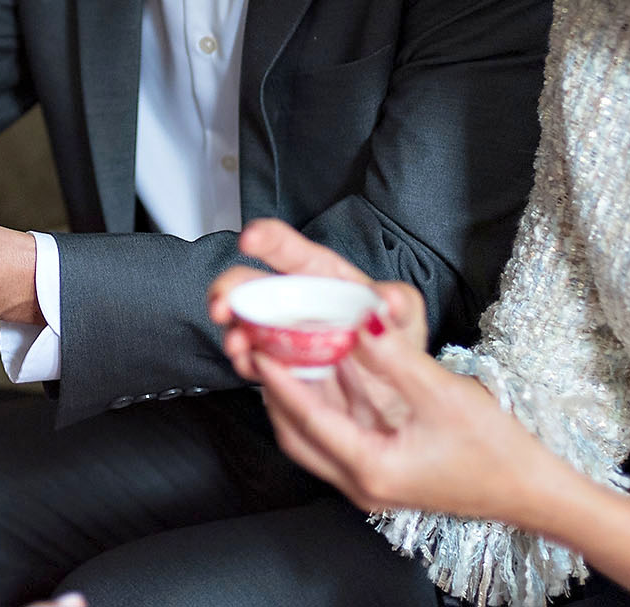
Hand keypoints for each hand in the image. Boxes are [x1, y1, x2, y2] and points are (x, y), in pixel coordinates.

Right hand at [207, 218, 428, 381]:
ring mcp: (282, 332)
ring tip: (237, 344)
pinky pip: (254, 360)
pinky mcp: (278, 365)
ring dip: (234, 330)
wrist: (393, 392)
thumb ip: (400, 304)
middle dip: (231, 288)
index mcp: (323, 278)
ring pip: (245, 322)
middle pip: (253, 284)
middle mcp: (295, 300)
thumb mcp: (407, 317)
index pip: (292, 251)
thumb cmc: (394, 341)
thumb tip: (387, 298)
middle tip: (223, 302)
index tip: (250, 237)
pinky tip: (248, 365)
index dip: (269, 239)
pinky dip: (246, 362)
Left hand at [251, 305, 552, 526]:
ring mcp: (368, 482)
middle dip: (275, 391)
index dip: (279, 379)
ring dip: (293, 398)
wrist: (529, 491)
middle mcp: (361, 482)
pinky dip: (319, 406)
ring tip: (280, 353)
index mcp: (371, 468)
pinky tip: (321, 374)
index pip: (307, 418)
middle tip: (260, 346)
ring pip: (310, 437)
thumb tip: (358, 317)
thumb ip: (393, 357)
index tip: (258, 344)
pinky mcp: (378, 472)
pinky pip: (332, 436)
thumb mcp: (442, 394)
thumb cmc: (495, 450)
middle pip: (296, 433)